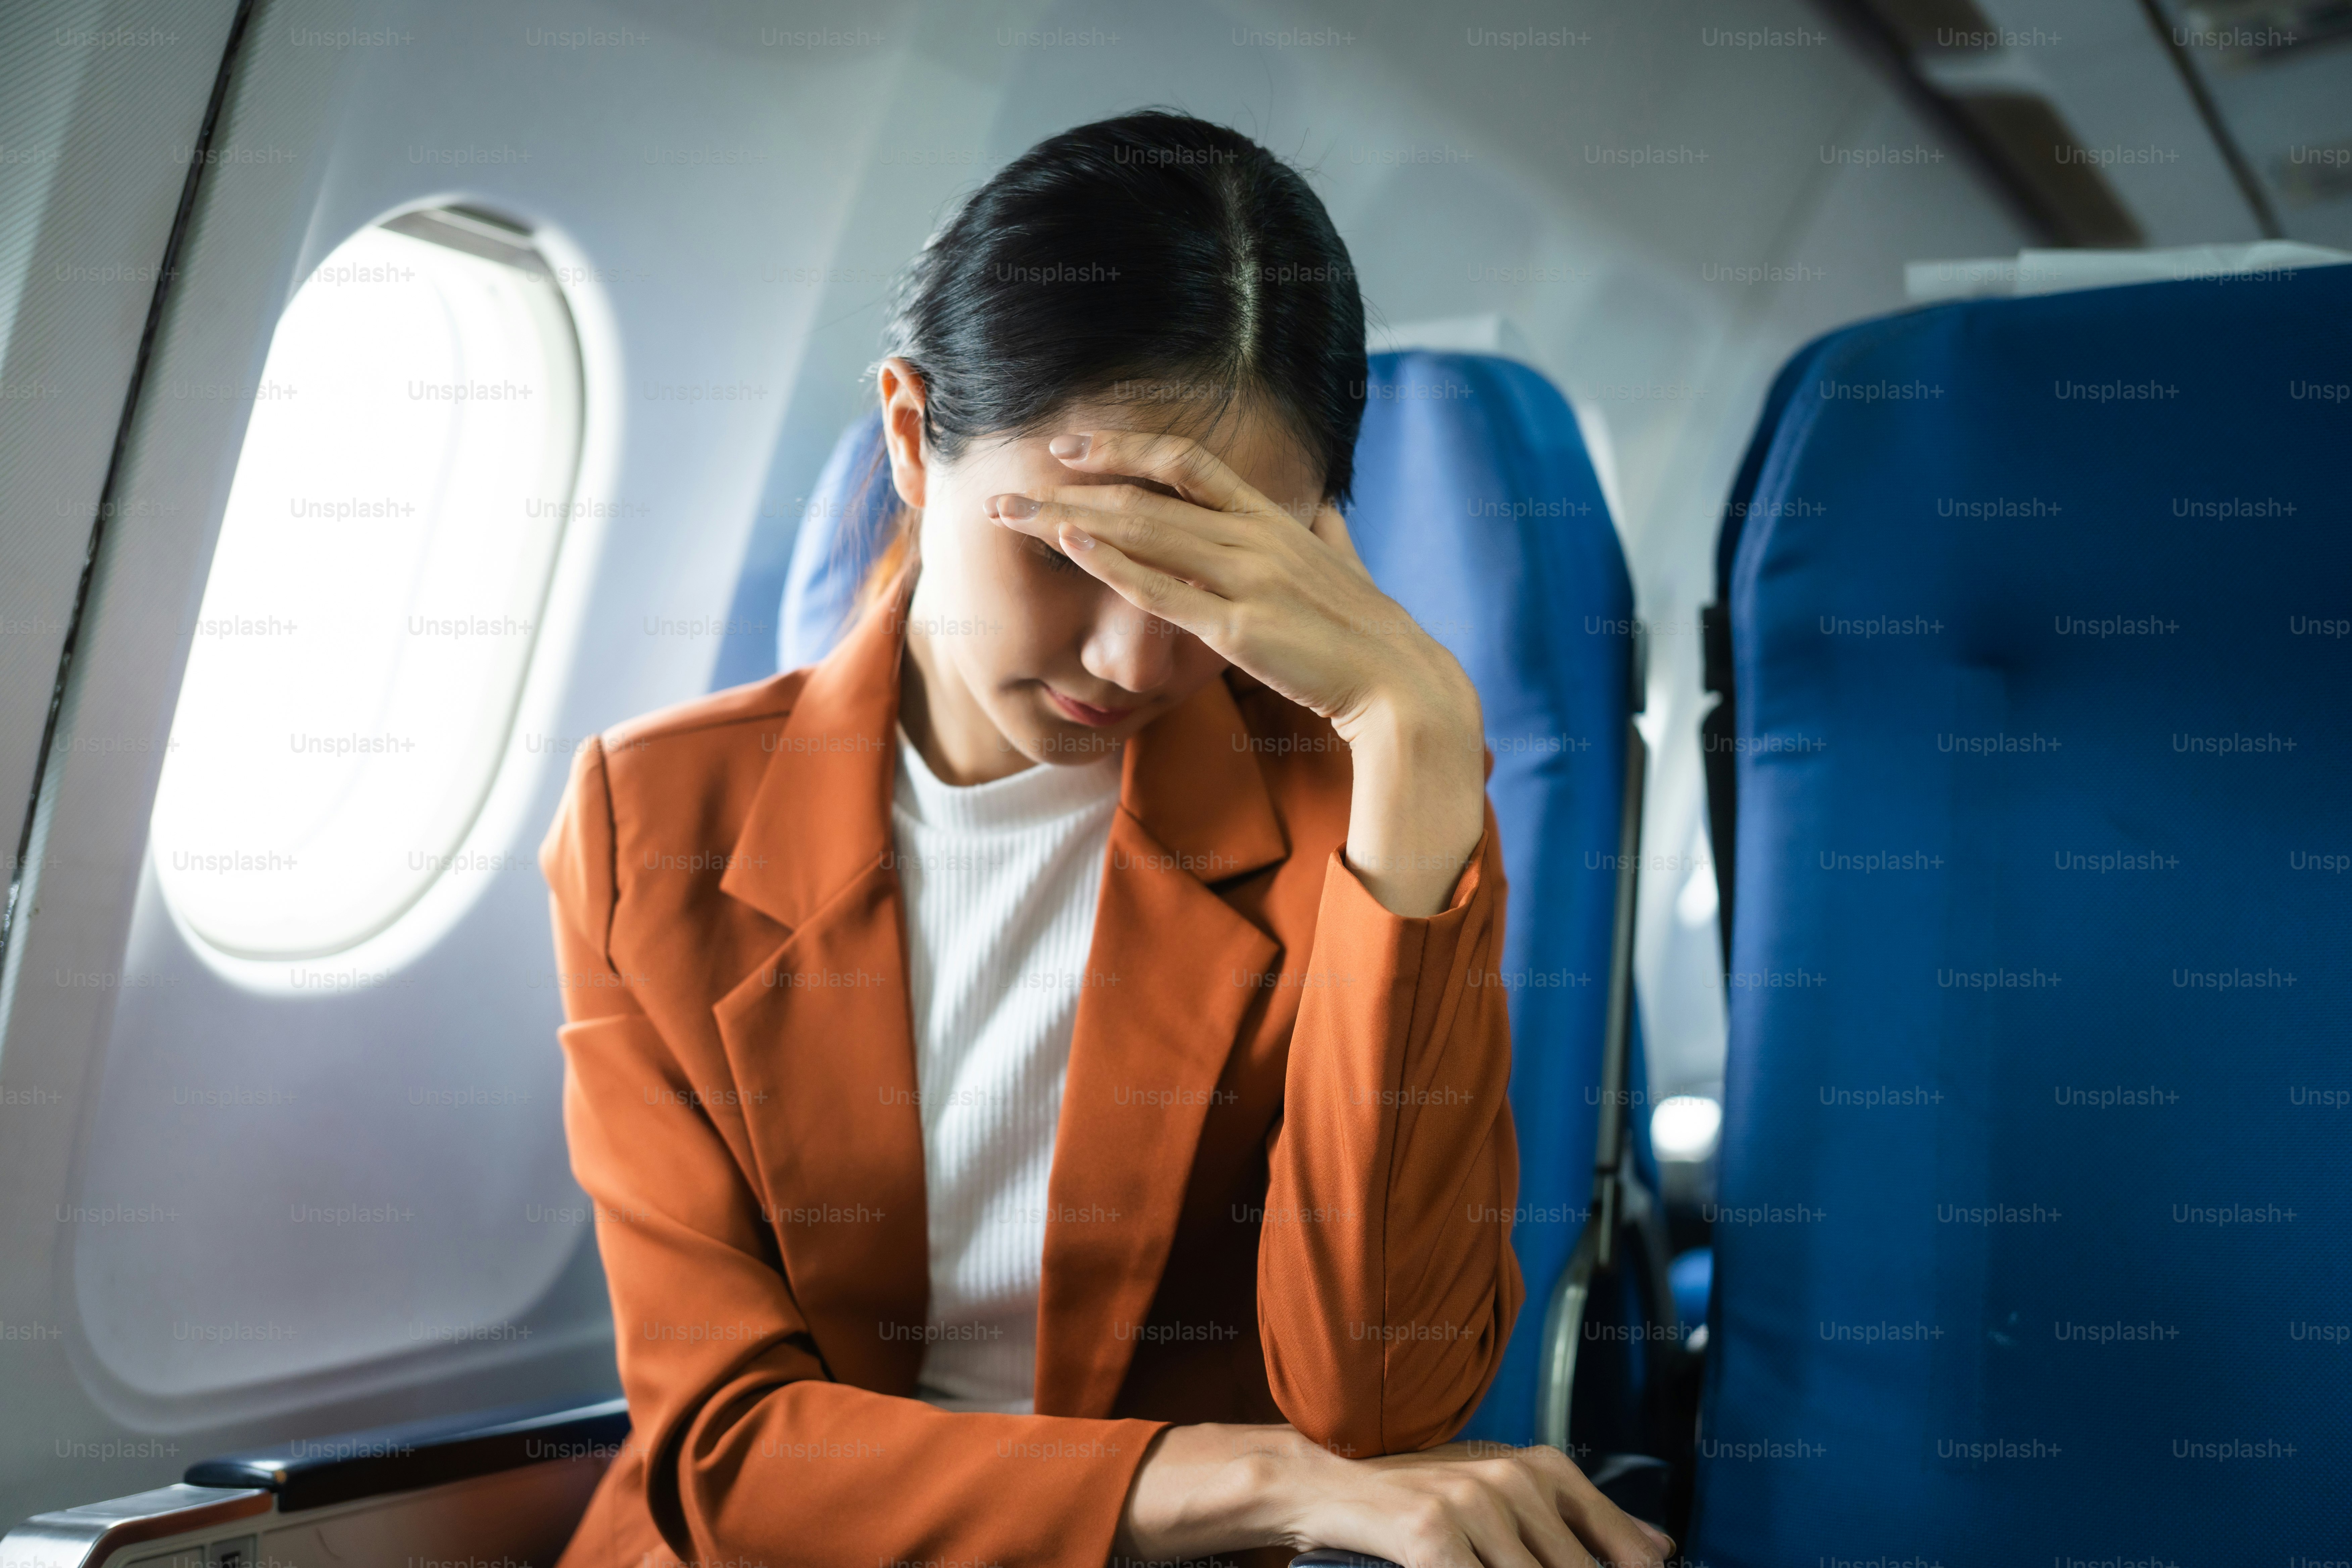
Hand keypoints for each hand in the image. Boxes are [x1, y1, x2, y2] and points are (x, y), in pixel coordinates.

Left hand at [984, 429, 1469, 742]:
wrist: (1401, 685)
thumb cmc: (1369, 632)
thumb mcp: (1345, 567)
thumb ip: (1327, 534)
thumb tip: (1324, 509)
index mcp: (1274, 518)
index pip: (1187, 460)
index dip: (1124, 445)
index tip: (1070, 445)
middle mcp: (1255, 536)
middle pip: (1145, 493)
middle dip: (1069, 488)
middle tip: (1010, 489)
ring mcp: (1248, 579)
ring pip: (1143, 531)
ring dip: (1070, 520)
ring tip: (1013, 515)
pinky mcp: (1240, 629)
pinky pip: (1164, 590)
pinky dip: (1114, 565)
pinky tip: (1072, 548)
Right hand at [1115, 1423, 1672, 1567]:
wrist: (1329, 1482)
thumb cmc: (1424, 1494)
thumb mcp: (1508, 1493)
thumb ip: (1585, 1520)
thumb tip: (1662, 1549)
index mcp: (1544, 1469)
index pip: (1619, 1548)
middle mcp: (1516, 1481)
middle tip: (1514, 1564)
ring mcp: (1475, 1508)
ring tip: (1486, 1565)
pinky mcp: (1434, 1538)